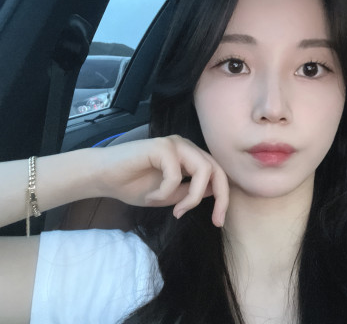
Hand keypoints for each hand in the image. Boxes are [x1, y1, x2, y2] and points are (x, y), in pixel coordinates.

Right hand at [96, 135, 228, 226]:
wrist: (104, 177)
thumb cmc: (134, 185)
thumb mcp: (170, 195)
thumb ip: (191, 192)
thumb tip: (215, 193)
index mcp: (189, 156)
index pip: (216, 173)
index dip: (223, 197)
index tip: (218, 221)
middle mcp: (185, 146)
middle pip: (216, 169)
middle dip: (221, 198)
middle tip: (215, 221)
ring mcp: (174, 143)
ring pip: (203, 170)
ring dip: (192, 197)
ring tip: (175, 209)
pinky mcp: (161, 146)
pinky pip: (176, 174)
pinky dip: (165, 192)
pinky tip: (151, 197)